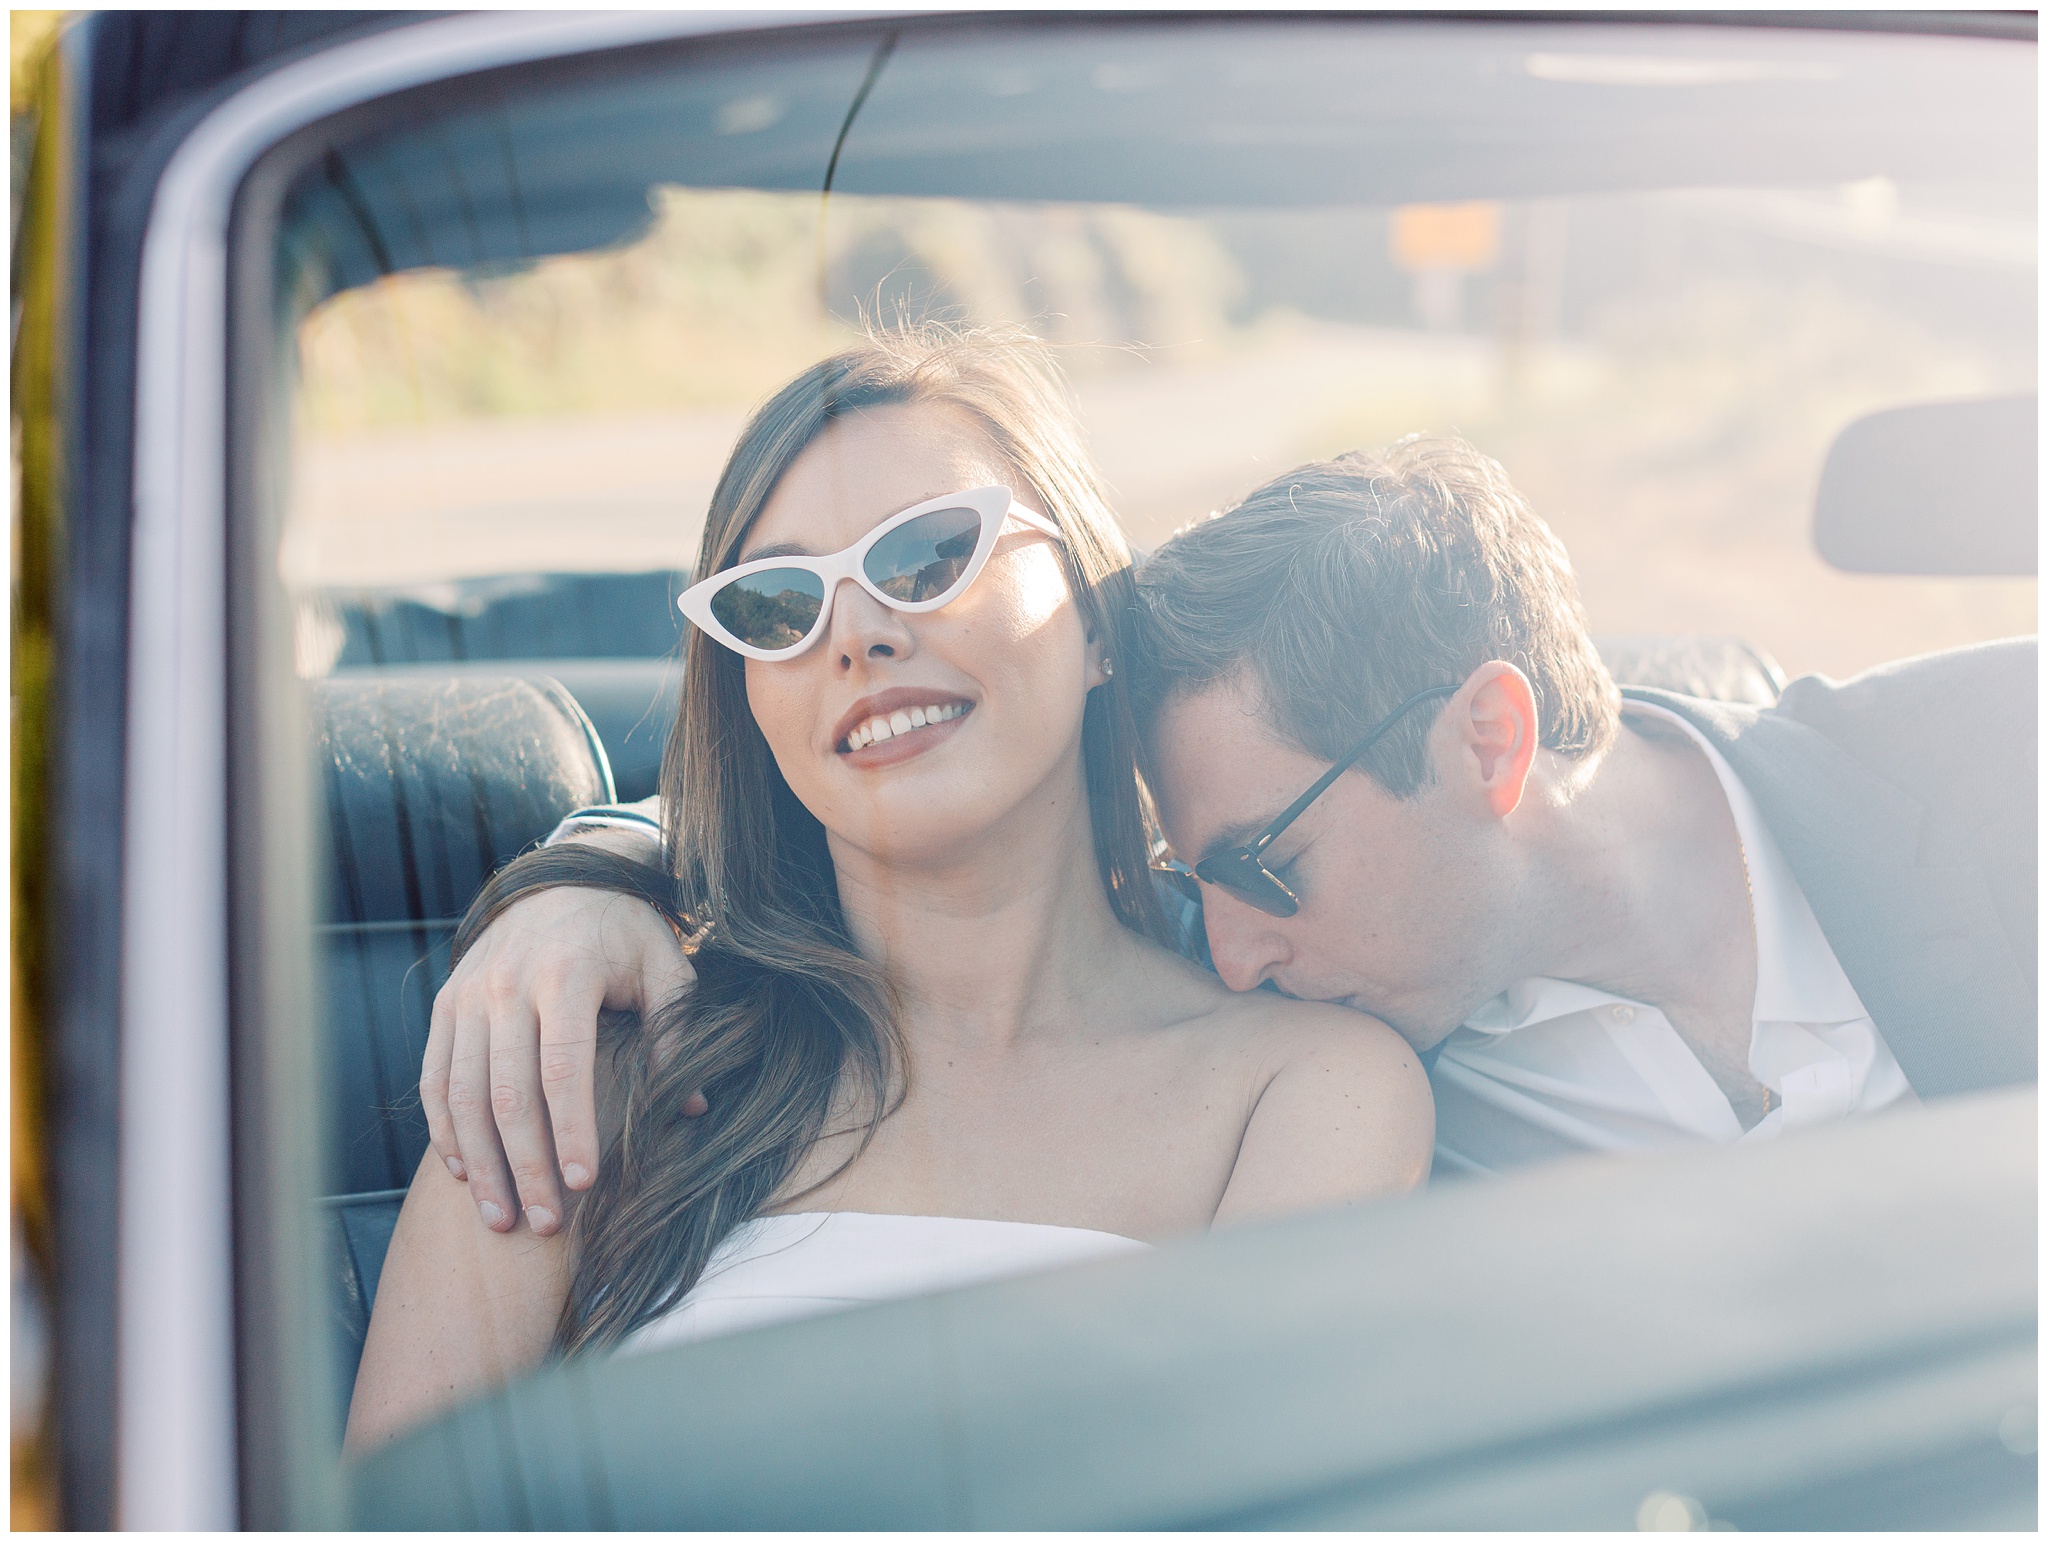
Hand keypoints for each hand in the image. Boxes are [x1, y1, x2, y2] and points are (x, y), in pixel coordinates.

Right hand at [421, 883, 700, 1235]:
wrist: (563, 878)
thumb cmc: (626, 932)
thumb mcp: (666, 966)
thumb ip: (676, 1033)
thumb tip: (691, 1108)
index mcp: (567, 974)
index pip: (565, 1067)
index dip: (573, 1130)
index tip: (585, 1184)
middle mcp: (508, 985)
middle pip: (508, 1093)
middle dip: (525, 1166)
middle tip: (544, 1224)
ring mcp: (469, 995)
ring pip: (461, 1094)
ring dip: (479, 1163)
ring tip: (500, 1219)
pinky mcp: (446, 1005)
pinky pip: (434, 1078)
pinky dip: (444, 1131)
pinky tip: (463, 1174)